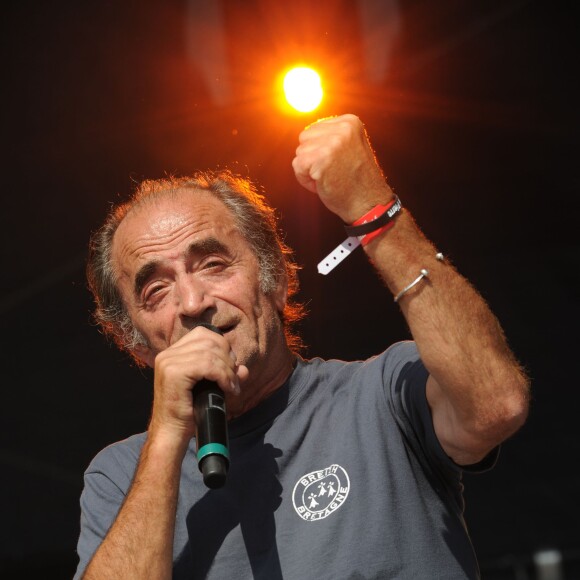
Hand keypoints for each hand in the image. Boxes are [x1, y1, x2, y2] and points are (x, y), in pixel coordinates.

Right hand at [148, 326, 246, 449]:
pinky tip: (227, 388)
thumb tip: (244, 369)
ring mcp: (168, 362)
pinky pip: (208, 366)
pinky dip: (223, 376)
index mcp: (172, 353)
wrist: (172, 433)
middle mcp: (168, 354)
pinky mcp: (173, 373)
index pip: (202, 334)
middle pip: (208, 341)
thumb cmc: (189, 412)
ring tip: (231, 386)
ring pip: (210, 354)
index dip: (221, 345)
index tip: (229, 365)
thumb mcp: (211, 388)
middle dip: (227, 358)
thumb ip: (226, 374)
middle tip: (232, 378)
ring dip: (227, 370)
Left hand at [292, 114, 393, 222]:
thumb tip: (307, 134)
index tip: (338, 162)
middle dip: (312, 156)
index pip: (316, 128)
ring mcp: (332, 143)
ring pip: (300, 152)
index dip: (321, 149)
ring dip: (309, 169)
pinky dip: (305, 179)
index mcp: (350, 122)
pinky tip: (322, 183)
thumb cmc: (357, 181)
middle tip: (332, 171)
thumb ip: (333, 136)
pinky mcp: (321, 159)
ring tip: (329, 177)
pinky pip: (298, 165)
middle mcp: (342, 129)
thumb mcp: (350, 147)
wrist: (368, 204)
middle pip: (305, 137)